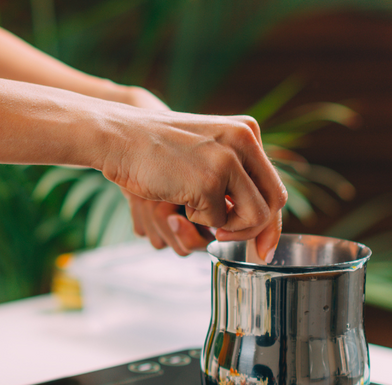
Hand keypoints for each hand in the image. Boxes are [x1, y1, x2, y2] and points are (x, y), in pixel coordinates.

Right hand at [102, 109, 285, 259]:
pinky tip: (176, 199)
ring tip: (194, 211)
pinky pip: (217, 221)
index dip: (270, 220)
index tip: (264, 246)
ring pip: (253, 217)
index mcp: (247, 131)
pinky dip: (195, 220)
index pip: (273, 185)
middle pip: (273, 202)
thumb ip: (232, 173)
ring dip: (225, 227)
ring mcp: (228, 161)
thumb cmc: (154, 149)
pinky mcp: (210, 181)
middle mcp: (245, 141)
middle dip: (253, 230)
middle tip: (227, 239)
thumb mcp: (204, 149)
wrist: (119, 137)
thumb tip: (258, 219)